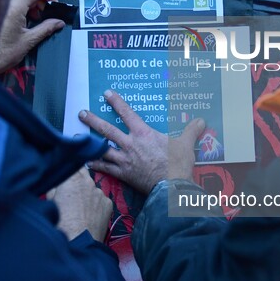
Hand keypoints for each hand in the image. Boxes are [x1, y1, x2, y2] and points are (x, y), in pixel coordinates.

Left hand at [0, 0, 65, 75]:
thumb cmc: (1, 54)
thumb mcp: (29, 41)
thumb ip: (46, 29)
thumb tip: (58, 23)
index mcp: (14, 8)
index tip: (52, 3)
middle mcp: (5, 4)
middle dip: (37, 0)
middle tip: (43, 14)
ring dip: (27, 2)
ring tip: (32, 18)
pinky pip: (8, 1)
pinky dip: (18, 6)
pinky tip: (21, 20)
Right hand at [47, 168, 112, 241]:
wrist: (78, 242)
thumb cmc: (59, 222)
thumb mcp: (49, 200)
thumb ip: (55, 185)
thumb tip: (57, 178)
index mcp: (73, 178)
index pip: (74, 165)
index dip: (70, 170)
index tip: (67, 176)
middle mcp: (89, 182)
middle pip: (84, 176)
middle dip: (77, 183)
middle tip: (70, 195)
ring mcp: (100, 193)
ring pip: (92, 189)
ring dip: (87, 195)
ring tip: (79, 210)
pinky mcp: (108, 204)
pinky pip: (101, 200)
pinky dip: (96, 205)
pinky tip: (88, 216)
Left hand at [79, 90, 205, 194]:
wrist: (171, 186)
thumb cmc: (177, 164)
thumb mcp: (186, 144)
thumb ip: (191, 130)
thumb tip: (201, 121)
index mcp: (144, 134)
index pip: (127, 114)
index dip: (116, 102)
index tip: (107, 94)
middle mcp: (130, 144)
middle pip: (107, 130)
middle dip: (93, 120)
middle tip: (82, 113)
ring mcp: (125, 160)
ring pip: (102, 148)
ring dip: (89, 143)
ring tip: (77, 138)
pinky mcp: (123, 174)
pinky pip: (106, 169)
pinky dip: (96, 166)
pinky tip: (86, 163)